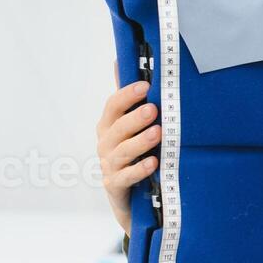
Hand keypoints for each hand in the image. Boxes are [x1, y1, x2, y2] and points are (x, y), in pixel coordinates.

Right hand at [96, 67, 159, 233]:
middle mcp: (105, 144)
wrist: (132, 201)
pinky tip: (153, 163)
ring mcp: (109, 166)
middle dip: (135, 117)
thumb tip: (118, 61)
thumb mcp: (129, 127)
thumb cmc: (133, 156)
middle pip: (117, 127)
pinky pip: (126, 177)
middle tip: (154, 109)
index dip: (127, 95)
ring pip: (123, 152)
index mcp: (108, 126)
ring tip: (157, 133)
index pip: (113, 106)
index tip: (146, 86)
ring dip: (140, 142)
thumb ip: (126, 99)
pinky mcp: (115, 187)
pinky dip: (139, 170)